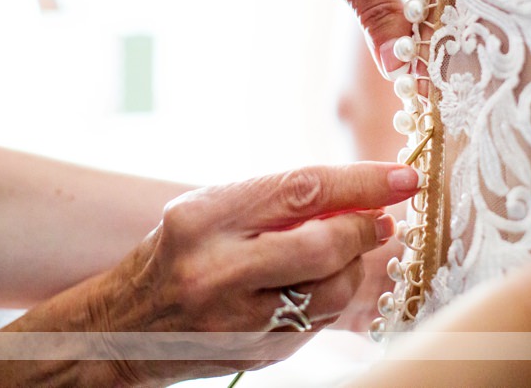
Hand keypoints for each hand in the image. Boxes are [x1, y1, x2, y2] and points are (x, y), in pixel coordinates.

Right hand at [84, 162, 420, 384]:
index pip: (301, 190)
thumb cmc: (179, 251)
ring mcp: (238, 320)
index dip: (362, 182)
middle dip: (364, 229)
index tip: (404, 177)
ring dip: (355, 265)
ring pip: (332, 291)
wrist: (126, 326)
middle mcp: (217, 270)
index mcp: (204, 219)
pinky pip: (321, 320)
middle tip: (382, 220)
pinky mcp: (259, 353)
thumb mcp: (214, 209)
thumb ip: (279, 201)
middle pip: (323, 246)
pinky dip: (335, 294)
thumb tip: (361, 197)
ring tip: (346, 249)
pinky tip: (320, 281)